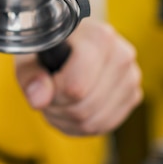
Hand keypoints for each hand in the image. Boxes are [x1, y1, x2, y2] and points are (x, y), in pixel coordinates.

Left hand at [14, 20, 142, 135]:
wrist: (72, 39)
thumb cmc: (50, 45)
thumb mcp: (29, 55)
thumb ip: (30, 75)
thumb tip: (39, 98)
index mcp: (99, 37)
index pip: (76, 86)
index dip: (54, 94)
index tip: (44, 83)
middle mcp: (121, 55)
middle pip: (84, 107)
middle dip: (58, 108)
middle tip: (47, 94)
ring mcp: (131, 76)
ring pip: (94, 122)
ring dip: (67, 119)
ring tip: (58, 99)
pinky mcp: (133, 95)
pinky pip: (105, 126)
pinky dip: (82, 125)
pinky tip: (72, 106)